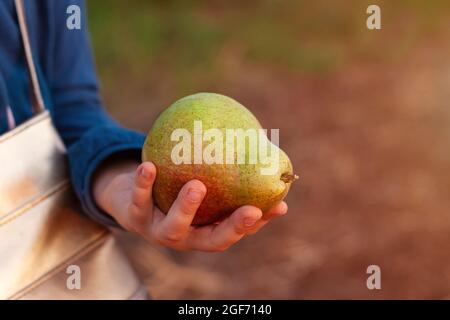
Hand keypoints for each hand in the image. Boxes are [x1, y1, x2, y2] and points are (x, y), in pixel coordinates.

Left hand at [93, 161, 287, 251]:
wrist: (131, 201)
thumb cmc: (176, 191)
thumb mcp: (202, 184)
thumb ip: (224, 175)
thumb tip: (260, 148)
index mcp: (205, 232)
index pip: (238, 231)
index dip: (259, 223)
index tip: (279, 206)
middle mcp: (186, 238)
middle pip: (212, 241)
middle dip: (233, 228)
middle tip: (252, 210)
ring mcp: (159, 232)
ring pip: (174, 227)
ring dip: (186, 208)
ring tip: (197, 185)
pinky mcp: (136, 217)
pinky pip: (139, 200)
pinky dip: (143, 184)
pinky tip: (149, 165)